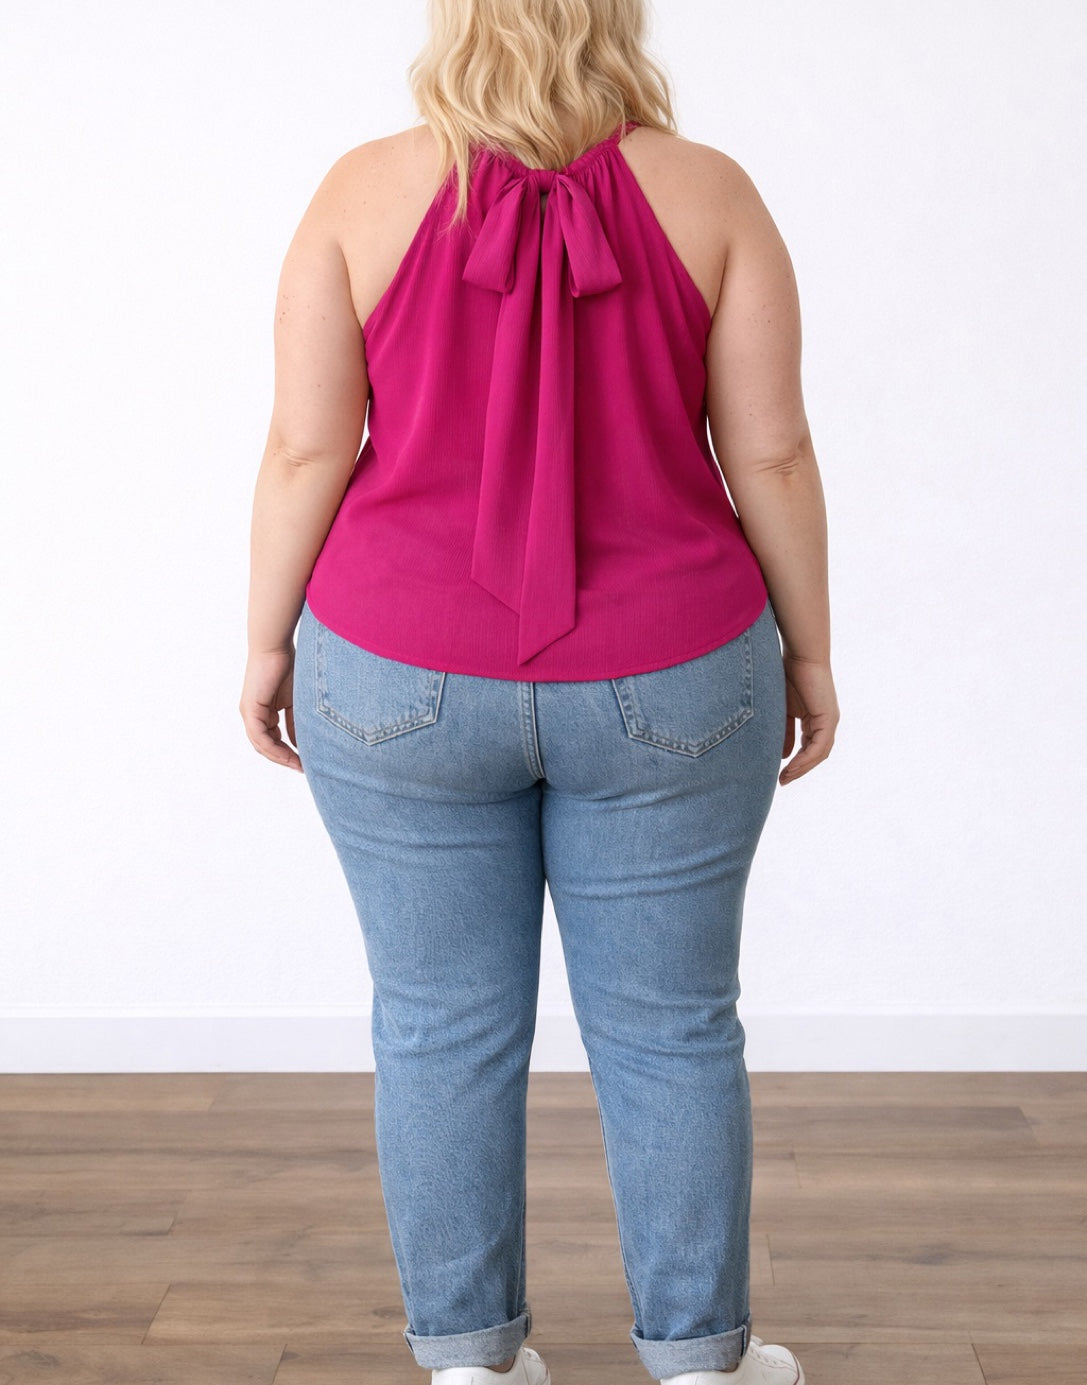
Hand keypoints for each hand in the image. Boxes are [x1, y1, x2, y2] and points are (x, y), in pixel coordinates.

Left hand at [240, 647, 303, 772]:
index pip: (273, 740)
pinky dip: (274, 748)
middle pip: (266, 746)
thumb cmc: (289, 665)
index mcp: (263, 711)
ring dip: (280, 758)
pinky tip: (290, 754)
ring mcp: (249, 713)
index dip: (288, 753)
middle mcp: (253, 714)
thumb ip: (296, 721)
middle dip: (285, 759)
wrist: (275, 645)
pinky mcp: (251, 709)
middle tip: (303, 769)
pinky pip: (260, 737)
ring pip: (262, 745)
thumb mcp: (296, 700)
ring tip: (299, 765)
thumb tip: (301, 744)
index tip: (306, 761)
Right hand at [779, 654, 837, 784]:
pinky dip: (805, 759)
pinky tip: (791, 766)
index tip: (780, 774)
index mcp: (815, 719)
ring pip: (818, 754)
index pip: (808, 748)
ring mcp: (829, 722)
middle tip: (782, 781)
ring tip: (785, 778)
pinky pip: (818, 747)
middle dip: (799, 770)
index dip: (796, 763)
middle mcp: (826, 722)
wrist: (801, 655)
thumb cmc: (788, 674)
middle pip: (815, 755)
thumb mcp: (782, 709)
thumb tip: (782, 754)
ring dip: (802, 768)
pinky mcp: (828, 720)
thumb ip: (783, 731)